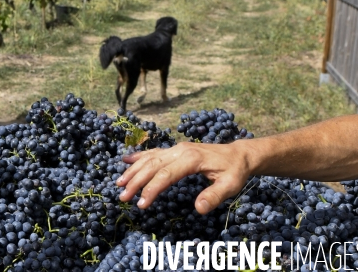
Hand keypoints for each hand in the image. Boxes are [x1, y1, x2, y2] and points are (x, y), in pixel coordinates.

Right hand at [116, 141, 249, 213]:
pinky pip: (153, 152)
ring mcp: (176, 148)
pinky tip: (126, 160)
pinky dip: (139, 156)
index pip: (166, 175)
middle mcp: (180, 150)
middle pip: (153, 165)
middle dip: (136, 181)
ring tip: (119, 183)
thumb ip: (214, 196)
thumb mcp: (231, 185)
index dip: (152, 189)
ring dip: (133, 170)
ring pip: (150, 158)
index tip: (141, 204)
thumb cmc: (234, 171)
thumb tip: (199, 208)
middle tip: (123, 197)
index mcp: (191, 159)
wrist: (238, 154)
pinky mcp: (175, 149)